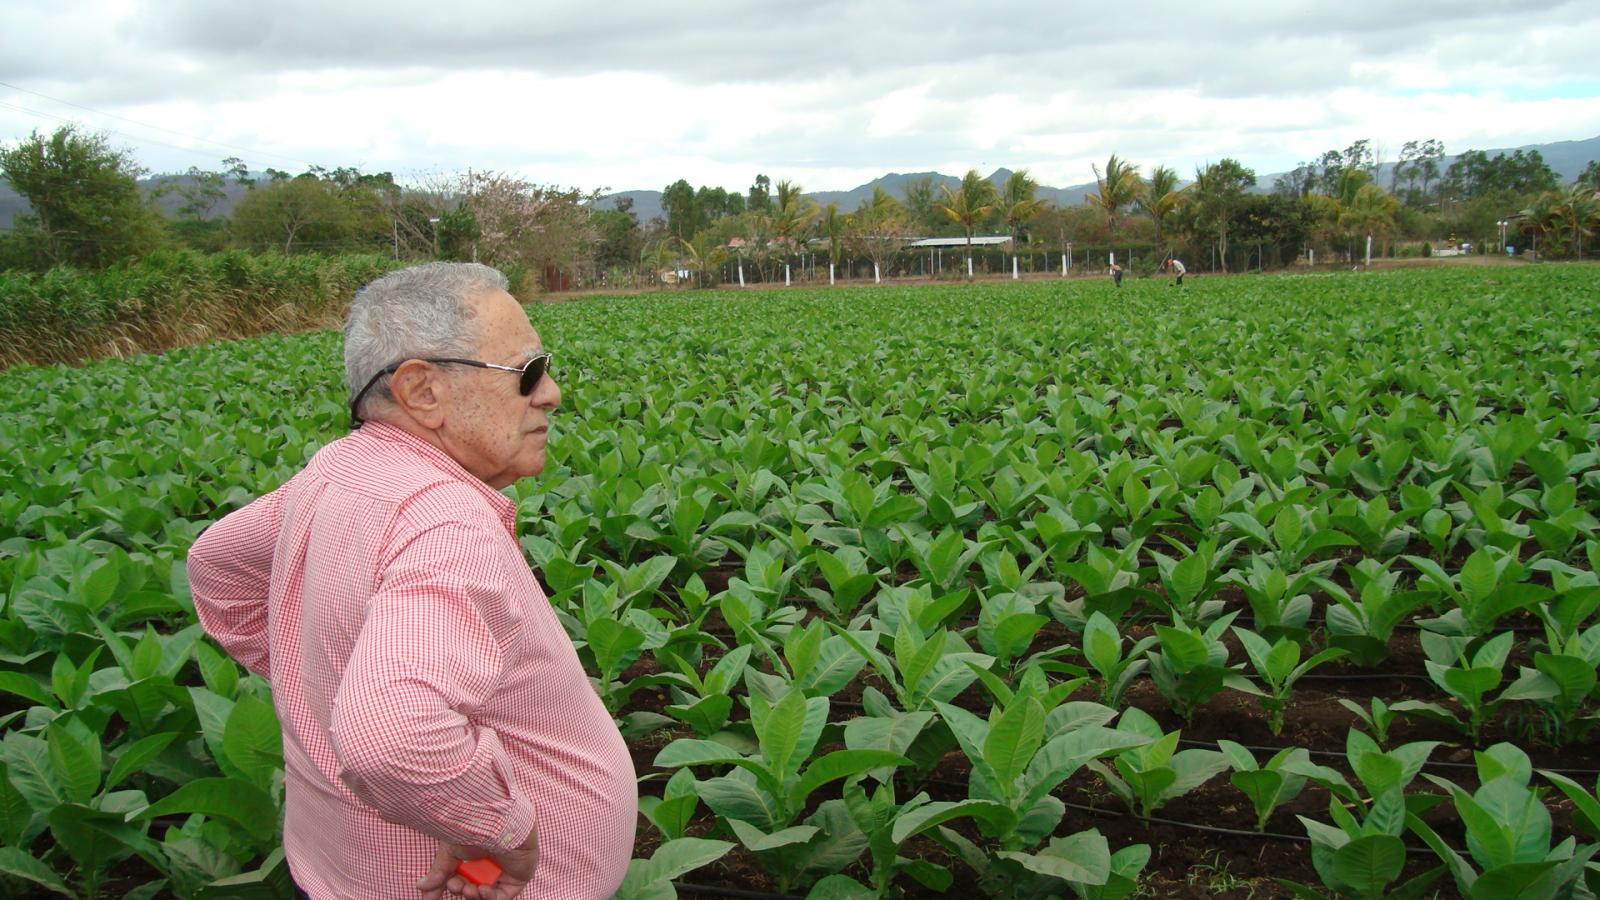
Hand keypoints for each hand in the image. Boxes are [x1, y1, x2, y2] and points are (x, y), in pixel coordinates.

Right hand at [417, 825, 537, 899]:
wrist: (499, 823)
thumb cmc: (474, 831)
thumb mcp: (449, 853)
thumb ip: (437, 873)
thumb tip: (420, 888)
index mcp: (471, 857)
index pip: (458, 879)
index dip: (450, 887)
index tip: (438, 892)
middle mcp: (487, 864)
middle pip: (471, 889)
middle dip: (461, 891)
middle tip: (457, 886)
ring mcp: (503, 872)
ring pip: (486, 895)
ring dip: (474, 896)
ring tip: (470, 889)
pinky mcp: (517, 878)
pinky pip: (503, 896)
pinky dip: (491, 898)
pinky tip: (484, 890)